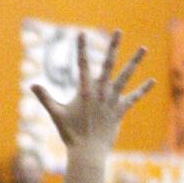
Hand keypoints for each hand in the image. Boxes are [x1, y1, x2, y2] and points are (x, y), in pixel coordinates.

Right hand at [31, 31, 154, 153]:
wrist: (88, 151)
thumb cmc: (70, 134)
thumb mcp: (56, 114)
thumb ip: (45, 98)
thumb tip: (31, 85)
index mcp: (85, 91)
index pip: (82, 65)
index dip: (81, 49)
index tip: (80, 34)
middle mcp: (100, 92)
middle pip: (108, 64)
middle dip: (113, 46)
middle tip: (118, 31)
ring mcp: (112, 100)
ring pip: (125, 76)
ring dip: (135, 61)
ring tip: (144, 47)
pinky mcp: (120, 110)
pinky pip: (133, 98)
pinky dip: (142, 90)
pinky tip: (152, 81)